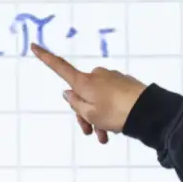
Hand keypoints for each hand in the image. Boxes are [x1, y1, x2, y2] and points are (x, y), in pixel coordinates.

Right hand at [31, 43, 147, 143]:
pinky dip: (110, 112)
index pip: (60, 68)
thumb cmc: (117, 113)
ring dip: (98, 117)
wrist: (149, 111)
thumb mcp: (90, 114)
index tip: (33, 45)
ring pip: (97, 99)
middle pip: (81, 93)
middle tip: (90, 132)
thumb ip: (75, 104)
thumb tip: (68, 92)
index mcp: (84, 82)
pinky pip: (110, 98)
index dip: (46, 58)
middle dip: (83, 113)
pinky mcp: (124, 83)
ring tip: (104, 136)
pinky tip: (116, 127)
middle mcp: (96, 76)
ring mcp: (111, 78)